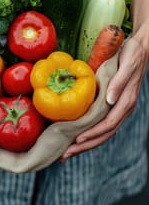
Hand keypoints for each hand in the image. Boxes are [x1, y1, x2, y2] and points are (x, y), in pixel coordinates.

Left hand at [61, 32, 148, 160]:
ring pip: (103, 132)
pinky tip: (78, 135)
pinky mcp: (113, 103)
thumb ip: (119, 83)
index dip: (93, 133)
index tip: (77, 139)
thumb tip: (110, 100)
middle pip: (104, 134)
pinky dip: (90, 132)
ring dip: (86, 143)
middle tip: (65, 155)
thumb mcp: (126, 65)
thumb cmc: (132, 55)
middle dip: (85, 145)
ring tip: (69, 151)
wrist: (140, 49)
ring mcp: (118, 107)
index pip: (109, 124)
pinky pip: (102, 123)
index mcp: (126, 101)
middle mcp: (123, 108)